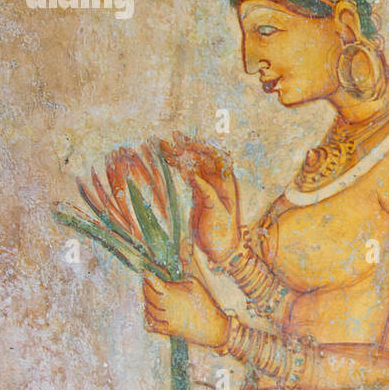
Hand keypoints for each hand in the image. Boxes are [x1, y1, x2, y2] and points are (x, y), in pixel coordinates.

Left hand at [142, 274, 230, 347]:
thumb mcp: (195, 284)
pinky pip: (150, 324)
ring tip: (148, 296)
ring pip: (148, 309)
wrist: (212, 326)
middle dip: (146, 287)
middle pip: (148, 295)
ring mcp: (165, 319)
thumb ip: (178, 282)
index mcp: (172, 293)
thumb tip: (167, 283)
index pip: (153, 283)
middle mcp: (165, 306)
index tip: (145, 273)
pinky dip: (147, 318)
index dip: (148, 277)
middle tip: (146, 282)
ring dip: (146, 301)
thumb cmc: (205, 303)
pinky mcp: (167, 330)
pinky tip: (149, 312)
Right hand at [160, 133, 240, 262]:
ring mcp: (207, 186)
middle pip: (203, 158)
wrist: (220, 250)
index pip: (217, 158)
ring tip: (162, 145)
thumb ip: (207, 194)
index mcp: (226, 183)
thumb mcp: (216, 213)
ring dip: (179, 155)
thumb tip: (194, 176)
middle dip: (187, 148)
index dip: (203, 149)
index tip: (187, 146)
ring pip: (193, 165)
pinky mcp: (198, 193)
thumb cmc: (222, 233)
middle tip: (170, 139)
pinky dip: (177, 166)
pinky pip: (188, 175)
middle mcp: (218, 181)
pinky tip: (166, 158)